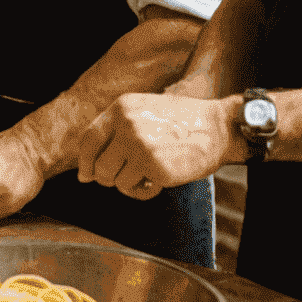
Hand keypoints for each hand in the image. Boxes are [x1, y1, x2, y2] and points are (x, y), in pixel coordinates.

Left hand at [77, 92, 238, 196]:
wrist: (217, 127)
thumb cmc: (180, 124)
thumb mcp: (142, 111)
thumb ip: (116, 131)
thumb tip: (87, 170)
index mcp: (121, 109)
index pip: (88, 139)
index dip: (84, 161)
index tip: (85, 175)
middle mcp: (127, 125)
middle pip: (99, 165)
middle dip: (106, 178)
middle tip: (122, 179)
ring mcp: (140, 146)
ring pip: (115, 180)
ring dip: (128, 184)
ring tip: (147, 176)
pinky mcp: (156, 168)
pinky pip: (135, 191)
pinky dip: (144, 192)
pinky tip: (158, 182)